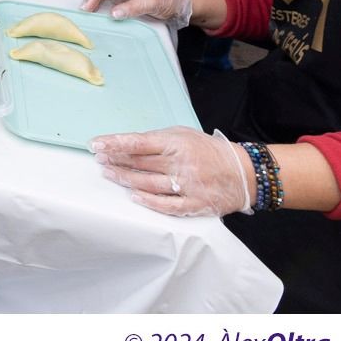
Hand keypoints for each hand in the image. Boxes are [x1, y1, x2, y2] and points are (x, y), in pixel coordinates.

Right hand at [72, 0, 192, 27]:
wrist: (175, 6)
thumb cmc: (164, 0)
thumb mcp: (150, 3)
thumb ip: (132, 7)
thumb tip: (113, 13)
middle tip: (84, 9)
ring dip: (93, 0)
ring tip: (87, 11)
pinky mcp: (122, 0)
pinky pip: (106, 0)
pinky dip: (99, 5)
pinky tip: (95, 11)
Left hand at [90, 127, 252, 217]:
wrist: (243, 172)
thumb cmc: (208, 151)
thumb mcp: (183, 135)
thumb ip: (158, 140)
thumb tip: (127, 145)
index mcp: (177, 142)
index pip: (139, 142)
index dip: (115, 143)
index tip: (96, 144)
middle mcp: (181, 163)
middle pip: (140, 163)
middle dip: (116, 160)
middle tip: (99, 158)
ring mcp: (188, 185)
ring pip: (148, 183)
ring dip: (125, 178)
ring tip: (108, 173)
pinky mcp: (195, 203)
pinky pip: (167, 205)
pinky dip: (148, 201)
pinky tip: (133, 196)